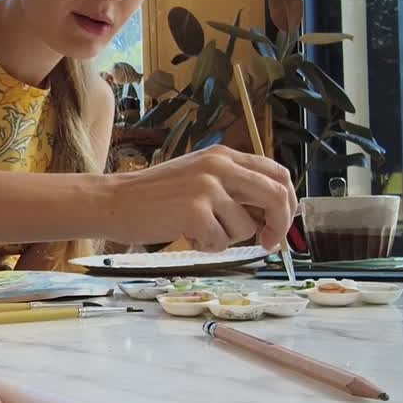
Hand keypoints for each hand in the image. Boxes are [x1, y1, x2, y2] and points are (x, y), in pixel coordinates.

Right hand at [103, 144, 297, 251]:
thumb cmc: (155, 196)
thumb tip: (270, 217)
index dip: (287, 203)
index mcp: (224, 155)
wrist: (114, 201)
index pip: (277, 174)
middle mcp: (219, 166)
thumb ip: (233, 188)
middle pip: (276, 196)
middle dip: (279, 226)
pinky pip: (221, 241)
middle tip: (269, 243)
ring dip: (227, 238)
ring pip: (246, 226)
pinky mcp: (194, 212)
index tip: (280, 223)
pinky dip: (207, 246)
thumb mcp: (199, 178)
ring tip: (199, 231)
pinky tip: (186, 235)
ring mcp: (207, 188)